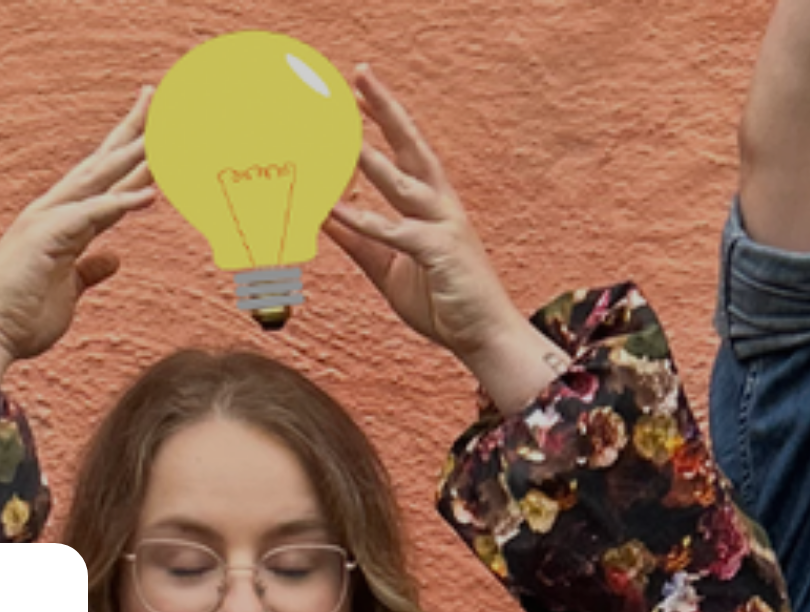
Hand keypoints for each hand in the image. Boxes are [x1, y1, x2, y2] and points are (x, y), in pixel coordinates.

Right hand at [0, 88, 156, 376]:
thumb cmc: (21, 317)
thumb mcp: (69, 290)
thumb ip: (90, 270)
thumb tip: (113, 259)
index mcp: (62, 223)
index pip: (104, 181)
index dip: (132, 156)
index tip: (157, 132)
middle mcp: (54, 213)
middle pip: (101, 164)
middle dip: (129, 131)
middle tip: (155, 97)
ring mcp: (47, 222)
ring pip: (97, 179)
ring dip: (131, 155)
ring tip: (163, 131)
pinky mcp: (46, 239)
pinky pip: (91, 216)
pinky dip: (119, 203)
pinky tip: (149, 195)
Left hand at [323, 65, 522, 359]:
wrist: (485, 337)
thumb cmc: (444, 302)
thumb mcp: (389, 267)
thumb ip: (358, 241)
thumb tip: (324, 216)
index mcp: (433, 206)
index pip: (407, 151)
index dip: (383, 119)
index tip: (356, 92)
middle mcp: (442, 207)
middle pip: (412, 147)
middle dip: (386, 110)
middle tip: (360, 76)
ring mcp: (444, 227)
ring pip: (405, 183)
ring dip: (372, 157)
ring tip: (344, 133)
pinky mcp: (440, 254)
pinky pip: (397, 233)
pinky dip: (365, 220)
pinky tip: (336, 208)